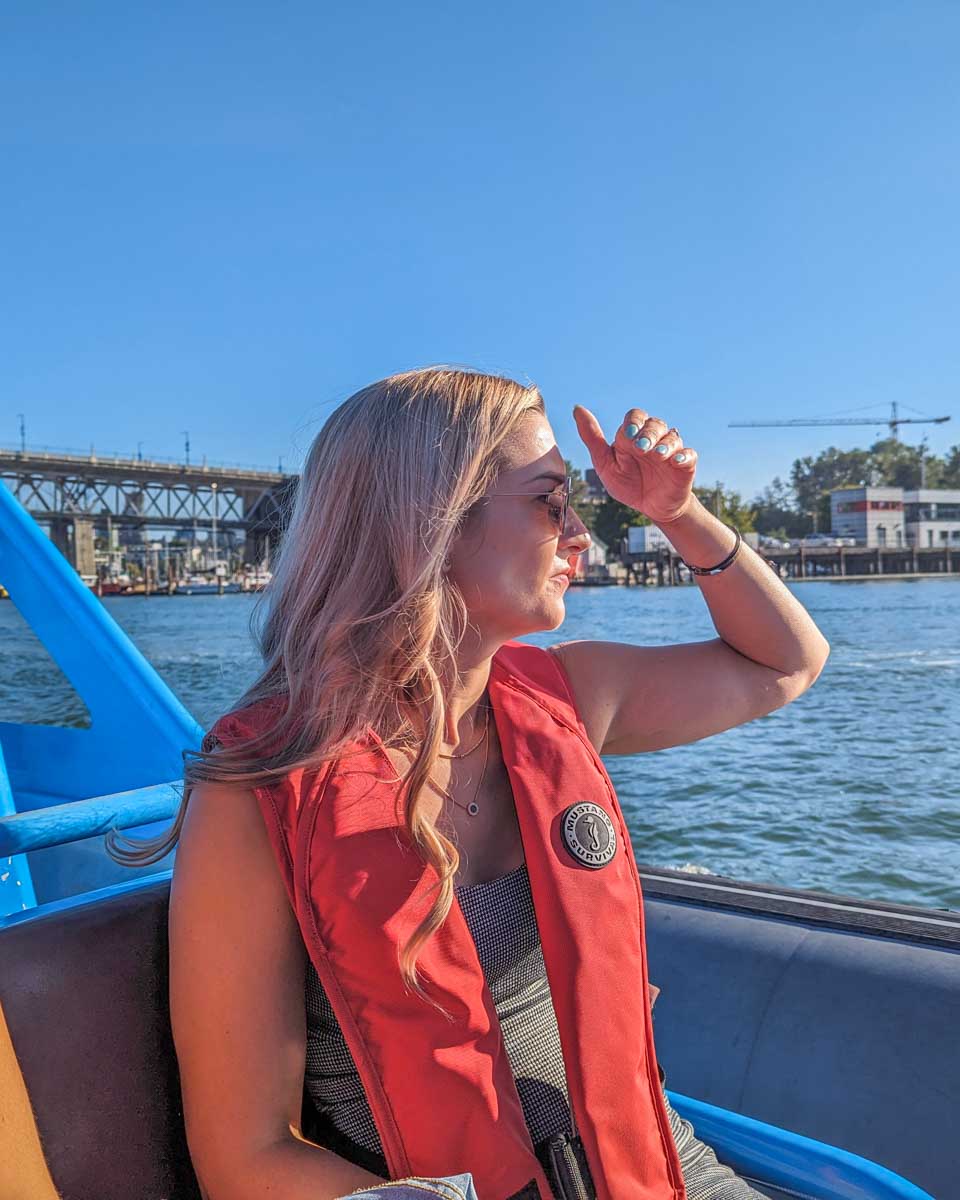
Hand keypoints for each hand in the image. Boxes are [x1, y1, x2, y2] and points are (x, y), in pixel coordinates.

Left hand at [573, 405, 697, 525]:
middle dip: (648, 434)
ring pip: (672, 437)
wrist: (649, 507)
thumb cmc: (627, 483)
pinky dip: (684, 456)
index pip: (635, 417)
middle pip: (655, 424)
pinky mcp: (685, 465)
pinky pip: (689, 455)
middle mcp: (654, 439)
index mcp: (633, 436)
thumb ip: (593, 438)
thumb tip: (578, 409)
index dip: (633, 423)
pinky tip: (676, 461)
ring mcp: (670, 451)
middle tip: (641, 448)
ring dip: (665, 444)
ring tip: (657, 454)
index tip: (627, 435)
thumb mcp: (605, 463)